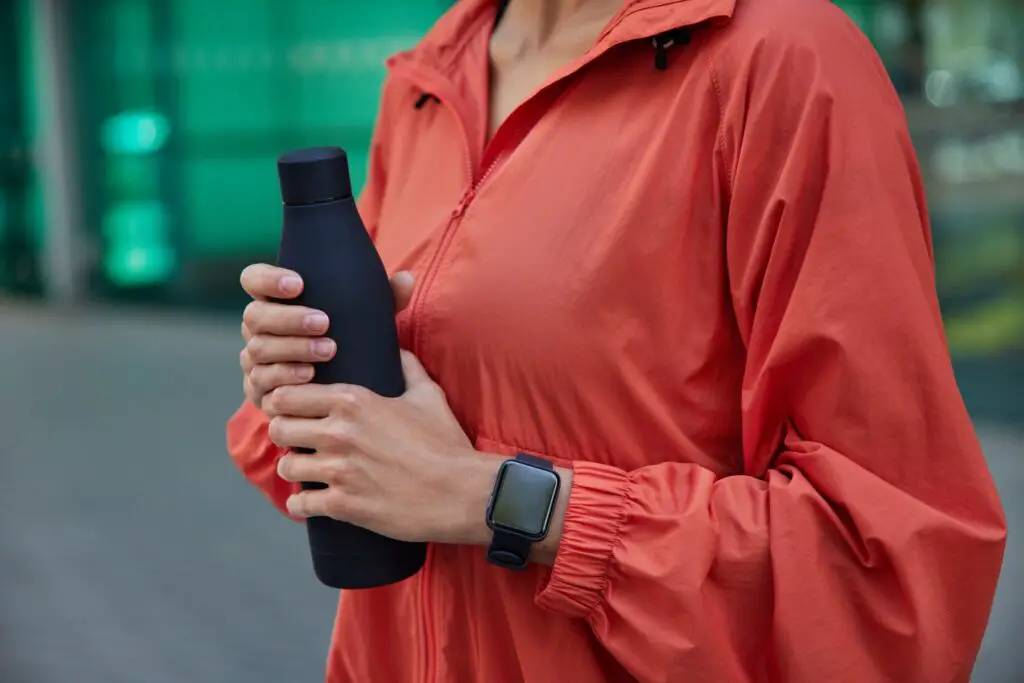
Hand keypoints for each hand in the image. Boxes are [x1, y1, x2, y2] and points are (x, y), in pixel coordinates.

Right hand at [239, 264, 415, 410]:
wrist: (346, 395)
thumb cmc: (354, 344)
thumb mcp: (369, 320)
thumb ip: (387, 298)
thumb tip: (407, 280)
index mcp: (275, 303)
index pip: (254, 280)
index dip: (269, 279)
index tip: (299, 284)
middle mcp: (258, 330)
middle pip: (255, 316)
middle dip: (289, 318)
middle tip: (324, 322)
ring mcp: (255, 361)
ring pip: (258, 349)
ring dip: (293, 349)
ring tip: (327, 351)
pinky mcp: (259, 391)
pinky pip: (261, 382)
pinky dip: (285, 378)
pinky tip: (309, 377)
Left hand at [265, 351, 499, 544]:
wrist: (462, 492)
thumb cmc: (446, 443)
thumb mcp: (429, 396)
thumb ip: (408, 366)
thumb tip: (398, 348)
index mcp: (353, 401)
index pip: (288, 394)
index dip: (286, 401)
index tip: (294, 409)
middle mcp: (338, 433)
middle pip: (278, 428)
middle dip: (286, 434)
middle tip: (299, 441)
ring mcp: (339, 471)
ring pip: (286, 466)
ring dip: (295, 469)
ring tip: (308, 470)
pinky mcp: (343, 505)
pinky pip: (300, 504)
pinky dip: (304, 504)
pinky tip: (314, 501)